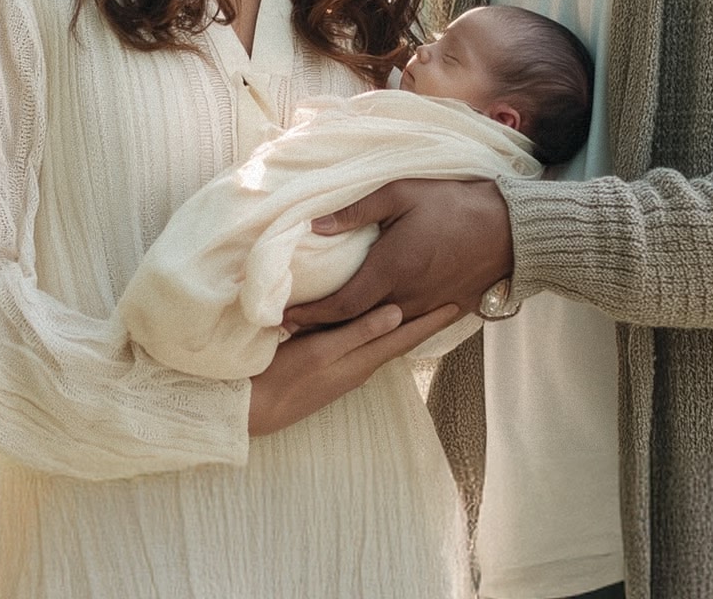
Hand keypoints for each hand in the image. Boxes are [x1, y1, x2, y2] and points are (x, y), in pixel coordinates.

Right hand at [246, 301, 463, 435]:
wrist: (254, 411)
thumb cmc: (282, 377)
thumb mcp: (320, 351)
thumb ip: (358, 333)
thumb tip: (398, 313)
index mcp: (361, 360)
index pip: (404, 337)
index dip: (431, 321)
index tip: (458, 304)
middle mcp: (359, 368)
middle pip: (398, 341)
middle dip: (423, 323)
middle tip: (447, 302)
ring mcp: (344, 372)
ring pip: (382, 345)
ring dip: (403, 328)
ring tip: (419, 310)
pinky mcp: (329, 371)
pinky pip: (364, 348)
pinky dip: (378, 334)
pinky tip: (375, 326)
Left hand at [280, 177, 512, 331]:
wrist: (509, 229)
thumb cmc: (452, 204)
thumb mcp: (400, 194)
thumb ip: (355, 211)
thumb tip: (314, 225)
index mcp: (391, 271)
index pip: (341, 305)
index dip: (310, 315)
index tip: (284, 318)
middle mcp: (406, 298)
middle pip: (357, 325)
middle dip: (324, 330)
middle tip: (293, 331)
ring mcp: (428, 308)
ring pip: (383, 331)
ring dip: (353, 333)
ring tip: (324, 333)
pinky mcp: (446, 311)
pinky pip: (409, 327)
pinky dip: (386, 331)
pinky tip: (372, 326)